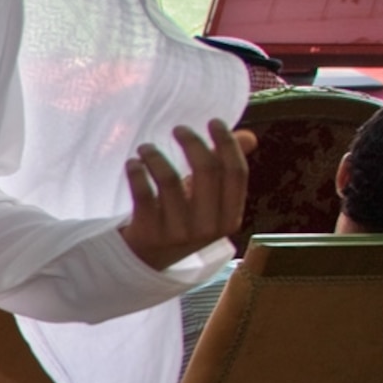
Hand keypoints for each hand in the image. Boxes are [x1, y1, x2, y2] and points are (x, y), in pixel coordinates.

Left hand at [118, 119, 254, 270]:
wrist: (146, 259)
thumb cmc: (181, 221)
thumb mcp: (208, 200)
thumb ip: (225, 170)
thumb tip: (249, 136)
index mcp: (230, 218)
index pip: (236, 174)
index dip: (227, 144)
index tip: (213, 122)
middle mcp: (208, 227)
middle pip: (207, 172)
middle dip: (193, 143)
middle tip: (179, 129)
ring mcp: (178, 233)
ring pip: (170, 180)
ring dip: (156, 157)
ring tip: (145, 148)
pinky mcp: (149, 233)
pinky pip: (143, 194)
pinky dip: (137, 173)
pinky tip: (133, 163)